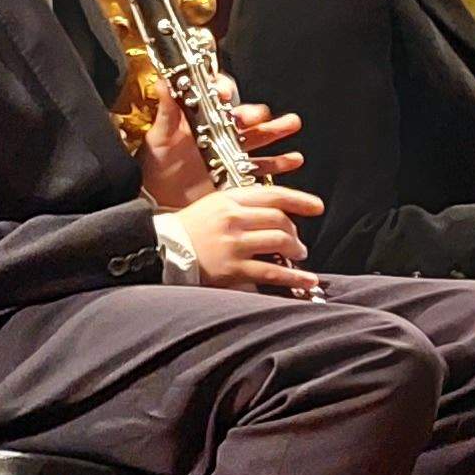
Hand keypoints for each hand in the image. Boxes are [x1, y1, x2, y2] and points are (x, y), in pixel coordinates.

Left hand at [135, 83, 288, 205]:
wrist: (159, 198)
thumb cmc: (157, 165)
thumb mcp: (160, 135)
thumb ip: (167, 111)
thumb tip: (165, 82)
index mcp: (201, 117)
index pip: (217, 96)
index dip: (223, 90)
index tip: (224, 95)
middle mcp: (220, 131)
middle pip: (243, 115)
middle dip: (254, 113)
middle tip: (257, 115)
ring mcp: (231, 152)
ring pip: (258, 137)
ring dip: (276, 130)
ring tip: (291, 124)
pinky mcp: (238, 173)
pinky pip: (261, 166)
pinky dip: (279, 163)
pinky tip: (292, 159)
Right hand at [169, 170, 319, 292]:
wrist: (158, 251)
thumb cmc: (187, 229)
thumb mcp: (212, 206)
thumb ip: (241, 205)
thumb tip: (275, 213)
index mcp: (228, 200)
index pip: (273, 194)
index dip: (299, 199)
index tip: (316, 206)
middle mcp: (233, 219)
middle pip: (280, 219)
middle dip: (295, 232)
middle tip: (298, 243)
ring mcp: (233, 244)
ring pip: (279, 242)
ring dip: (296, 250)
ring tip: (299, 257)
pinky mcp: (233, 269)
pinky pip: (271, 272)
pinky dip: (293, 277)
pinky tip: (305, 280)